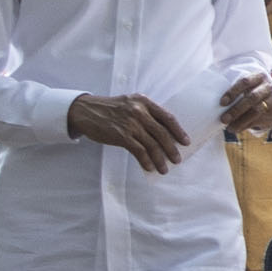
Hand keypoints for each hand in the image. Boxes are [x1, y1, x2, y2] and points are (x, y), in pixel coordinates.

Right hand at [66, 92, 191, 172]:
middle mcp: (139, 111)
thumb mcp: (130, 104)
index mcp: (144, 101)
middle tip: (177, 159)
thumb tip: (164, 134)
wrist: (86, 111)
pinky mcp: (120, 135)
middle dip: (172, 148)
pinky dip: (146, 160)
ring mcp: (130, 123)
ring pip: (151, 144)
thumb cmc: (111, 109)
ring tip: (165, 169)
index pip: (167, 117)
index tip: (185, 142)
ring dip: (160, 159)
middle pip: (162, 133)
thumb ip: (146, 113)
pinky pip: (138, 151)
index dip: (178, 131)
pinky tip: (149, 167)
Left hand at [219, 72, 271, 137]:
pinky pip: (259, 120)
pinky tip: (236, 128)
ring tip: (229, 128)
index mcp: (258, 76)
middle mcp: (267, 87)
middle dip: (236, 110)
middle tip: (224, 119)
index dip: (233, 92)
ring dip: (241, 121)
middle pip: (252, 98)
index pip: (245, 82)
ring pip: (256, 111)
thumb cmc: (251, 90)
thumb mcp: (247, 85)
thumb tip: (215, 102)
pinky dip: (246, 125)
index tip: (222, 103)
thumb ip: (236, 90)